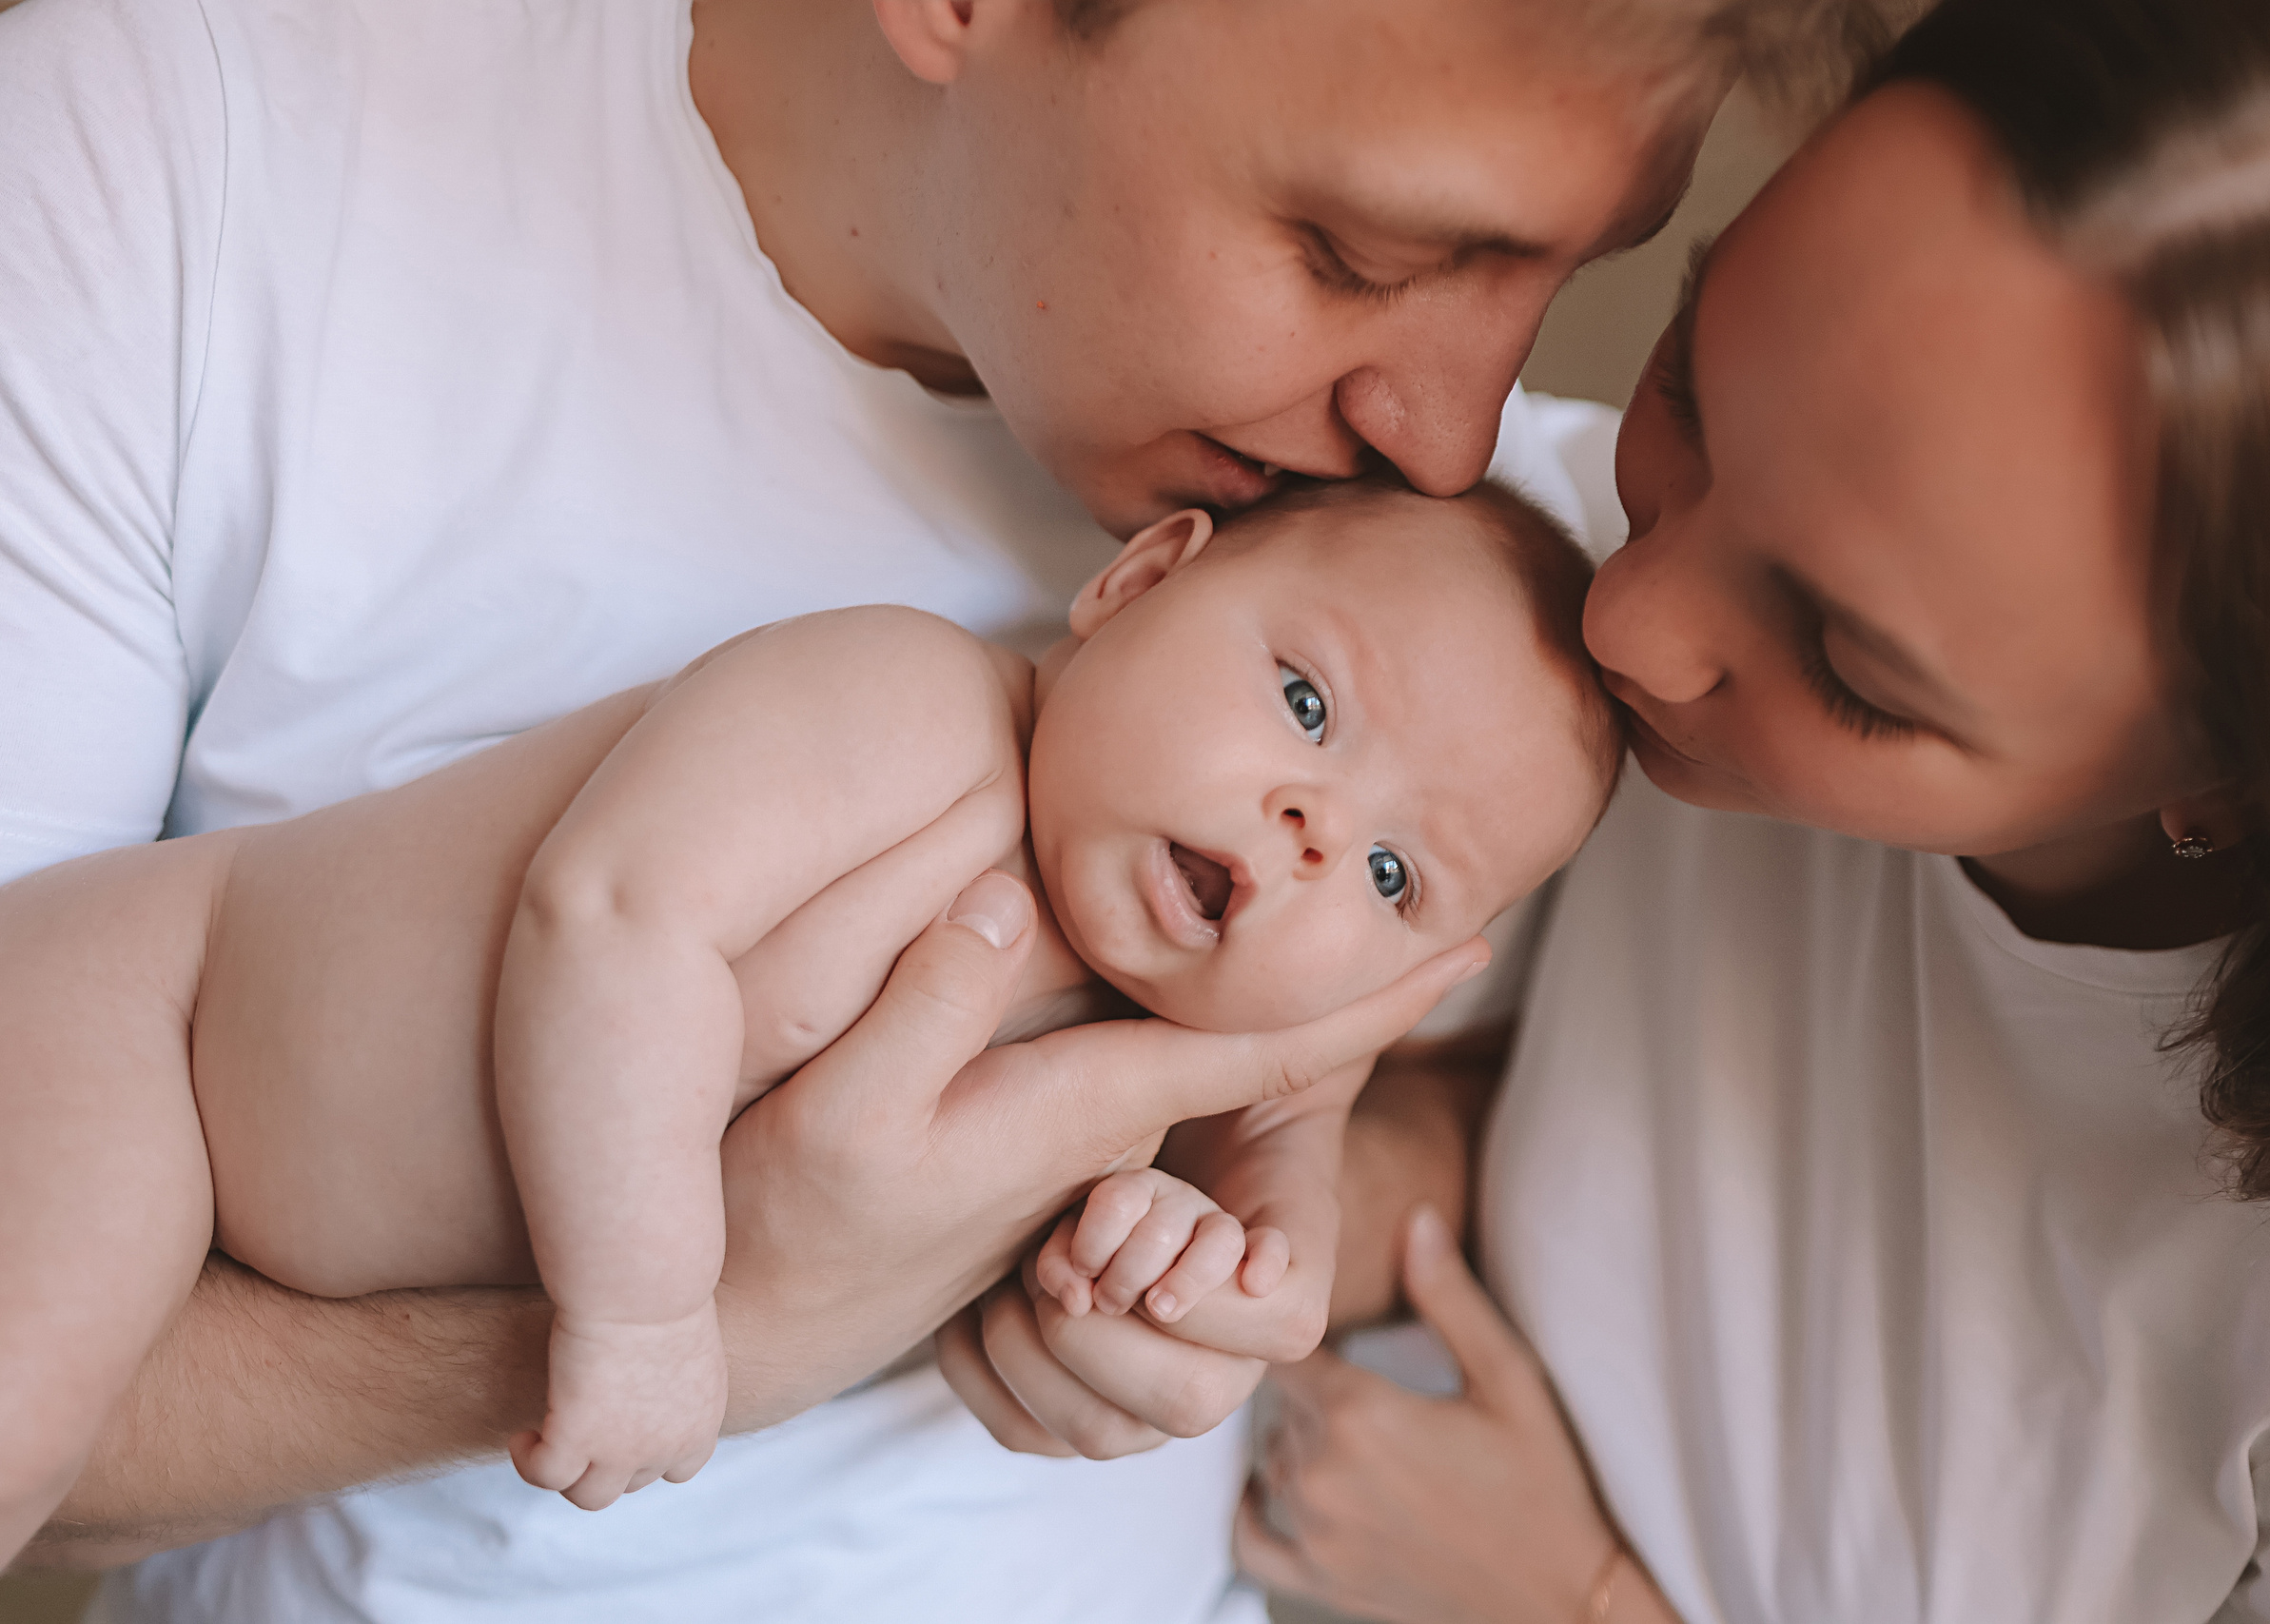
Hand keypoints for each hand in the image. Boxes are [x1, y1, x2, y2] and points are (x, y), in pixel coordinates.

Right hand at [511, 1302, 724, 1509]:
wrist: (643, 1284)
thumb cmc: (663, 1291)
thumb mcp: (685, 1342)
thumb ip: (673, 1373)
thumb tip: (647, 1371)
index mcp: (700, 1420)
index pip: (679, 1469)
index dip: (649, 1458)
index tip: (624, 1434)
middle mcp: (667, 1445)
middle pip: (631, 1483)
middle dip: (605, 1462)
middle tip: (579, 1428)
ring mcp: (623, 1450)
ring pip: (589, 1496)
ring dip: (568, 1474)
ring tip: (546, 1439)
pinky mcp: (577, 1438)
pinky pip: (545, 1474)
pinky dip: (528, 1461)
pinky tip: (520, 1436)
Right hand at [712, 871, 1487, 1430]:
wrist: (752, 1315)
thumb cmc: (793, 1220)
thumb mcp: (845, 1110)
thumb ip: (930, 1002)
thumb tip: (1010, 895)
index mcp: (1086, 1115)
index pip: (1262, 1052)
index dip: (1365, 998)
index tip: (1469, 941)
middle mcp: (1106, 1133)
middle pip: (1258, 1053)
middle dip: (1351, 988)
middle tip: (1435, 895)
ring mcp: (1075, 1144)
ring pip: (1204, 1060)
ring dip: (1279, 1001)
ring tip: (1354, 919)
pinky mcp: (1032, 1143)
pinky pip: (1144, 1071)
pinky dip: (1198, 1018)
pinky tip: (1199, 963)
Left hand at [1236, 1206, 1678, 1623]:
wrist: (1559, 1598)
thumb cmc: (1545, 1485)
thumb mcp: (1508, 1378)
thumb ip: (1449, 1297)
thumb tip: (1415, 1218)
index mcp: (1361, 1415)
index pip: (1285, 1348)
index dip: (1299, 1331)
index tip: (1324, 1323)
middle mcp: (1321, 1475)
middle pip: (1275, 1402)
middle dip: (1309, 1386)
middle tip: (1356, 1377)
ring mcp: (1314, 1533)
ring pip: (1264, 1458)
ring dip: (1292, 1440)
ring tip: (1346, 1427)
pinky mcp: (1318, 1581)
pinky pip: (1247, 1537)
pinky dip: (1252, 1508)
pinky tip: (1275, 1486)